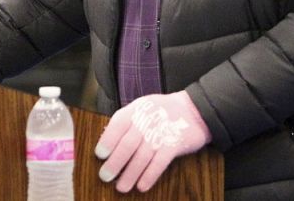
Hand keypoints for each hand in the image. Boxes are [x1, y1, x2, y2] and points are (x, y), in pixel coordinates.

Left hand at [95, 91, 210, 192]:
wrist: (193, 110)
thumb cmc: (161, 111)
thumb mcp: (142, 108)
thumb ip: (127, 122)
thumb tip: (106, 142)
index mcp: (137, 109)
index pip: (118, 123)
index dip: (108, 139)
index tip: (100, 155)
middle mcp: (148, 120)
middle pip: (128, 143)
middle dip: (115, 162)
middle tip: (105, 176)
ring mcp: (162, 133)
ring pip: (142, 156)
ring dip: (130, 174)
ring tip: (121, 187)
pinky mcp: (175, 145)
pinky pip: (160, 163)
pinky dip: (149, 176)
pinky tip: (141, 186)